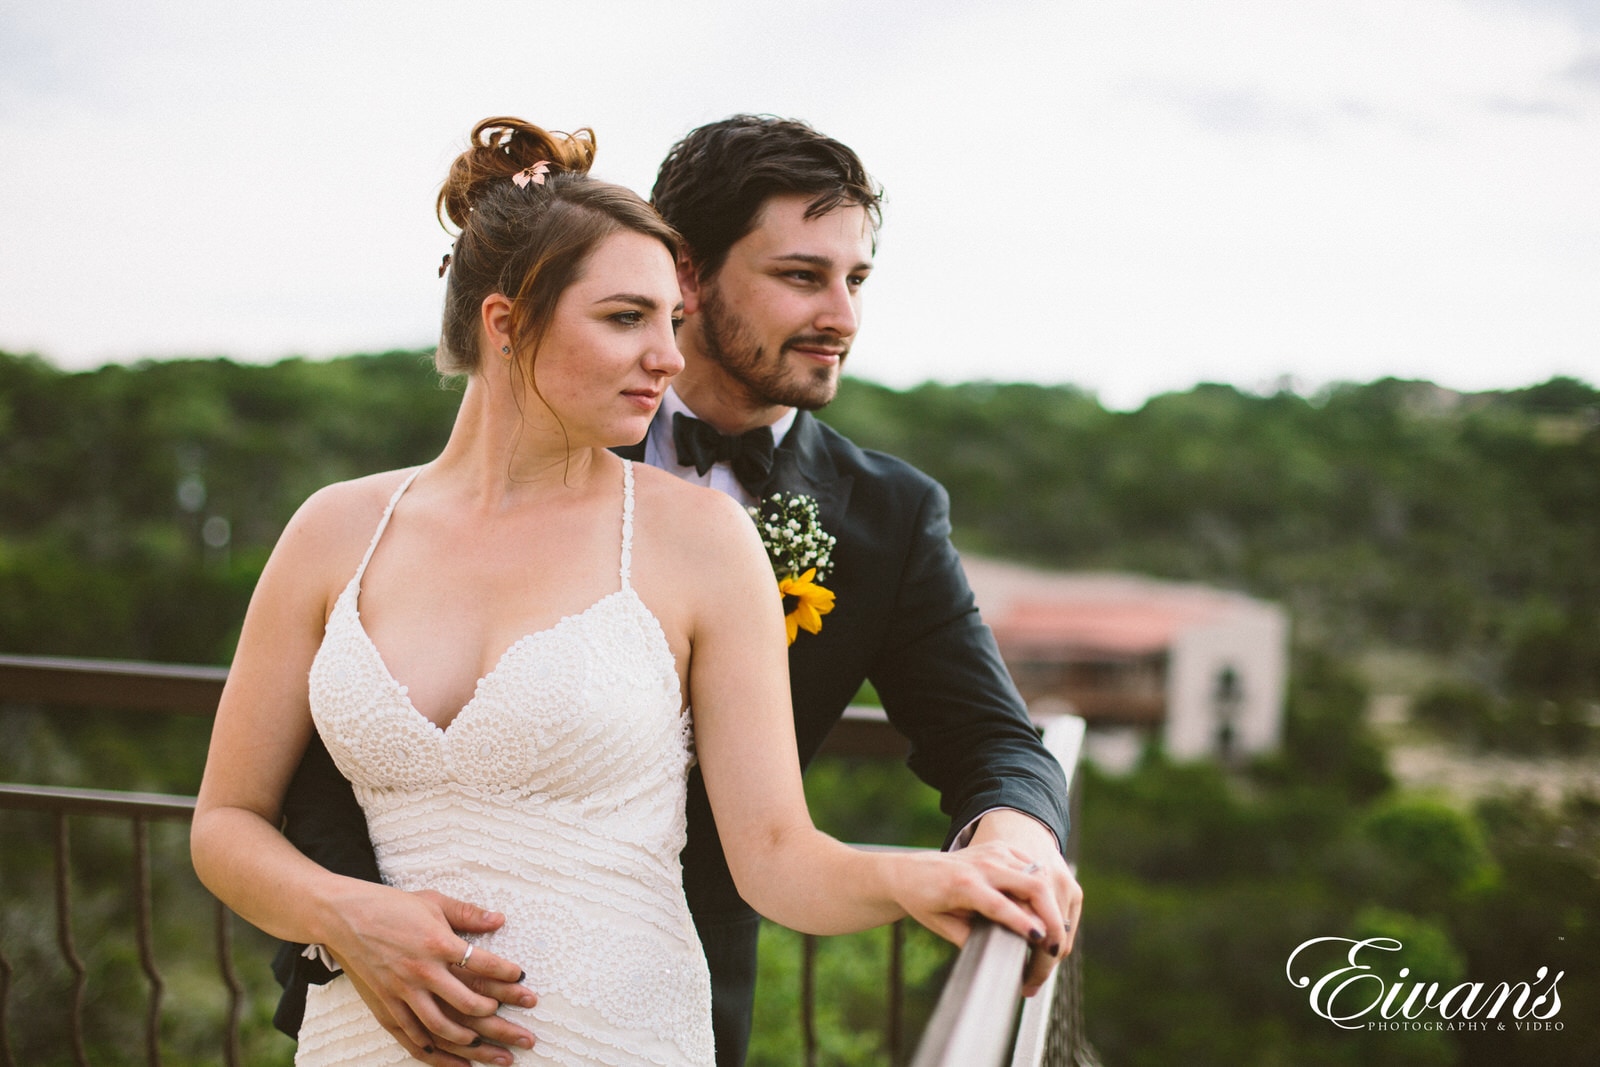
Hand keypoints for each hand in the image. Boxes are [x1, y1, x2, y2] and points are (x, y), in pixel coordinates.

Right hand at [321, 886, 537, 1057]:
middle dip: (498, 1019)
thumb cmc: (392, 906)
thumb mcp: (432, 901)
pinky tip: (455, 1062)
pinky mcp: (385, 1005)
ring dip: (470, 1042)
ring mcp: (402, 991)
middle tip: (521, 1030)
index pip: (480, 963)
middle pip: (466, 1003)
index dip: (505, 973)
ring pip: (441, 1027)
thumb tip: (500, 919)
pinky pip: (412, 1037)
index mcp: (436, 943)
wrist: (344, 916)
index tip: (522, 978)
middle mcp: (421, 971)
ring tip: (493, 1050)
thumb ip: (467, 913)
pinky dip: (434, 1053)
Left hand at [883, 840, 1067, 993]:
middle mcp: (982, 865)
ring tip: (1056, 934)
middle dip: (1052, 917)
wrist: (909, 871)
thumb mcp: (940, 925)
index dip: (1023, 924)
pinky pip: (1034, 865)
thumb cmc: (923, 901)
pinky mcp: (1002, 849)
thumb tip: (997, 954)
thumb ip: (967, 937)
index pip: (1000, 905)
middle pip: (1032, 885)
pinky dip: (1046, 888)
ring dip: (1053, 906)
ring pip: (1039, 875)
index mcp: (963, 884)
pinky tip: (1048, 910)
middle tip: (1057, 946)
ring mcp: (994, 853)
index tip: (1041, 942)